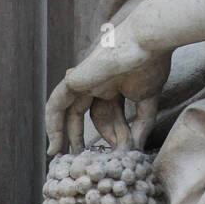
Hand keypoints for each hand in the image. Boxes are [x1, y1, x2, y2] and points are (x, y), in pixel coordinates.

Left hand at [44, 21, 170, 156]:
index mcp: (115, 84)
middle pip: (86, 114)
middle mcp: (98, 82)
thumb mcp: (147, 100)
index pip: (109, 113)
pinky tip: (54, 141)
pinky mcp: (75, 80)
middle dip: (82, 136)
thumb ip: (142, 124)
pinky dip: (52, 121)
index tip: (120, 152)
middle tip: (81, 160)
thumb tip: (135, 149)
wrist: (145, 43)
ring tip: (57, 155)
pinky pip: (56, 103)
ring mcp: (86, 80)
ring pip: (67, 110)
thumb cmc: (151, 64)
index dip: (113, 135)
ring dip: (62, 132)